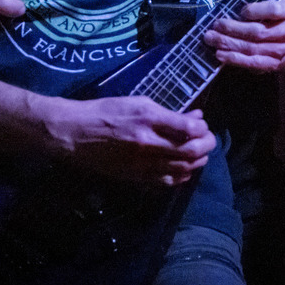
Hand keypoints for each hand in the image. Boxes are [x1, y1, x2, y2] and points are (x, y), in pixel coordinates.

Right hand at [47, 96, 215, 186]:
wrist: (76, 133)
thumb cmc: (105, 111)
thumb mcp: (138, 102)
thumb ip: (167, 112)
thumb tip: (195, 116)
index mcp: (148, 119)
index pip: (188, 128)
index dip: (203, 128)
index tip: (203, 124)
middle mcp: (148, 143)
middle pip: (190, 151)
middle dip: (206, 145)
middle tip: (208, 139)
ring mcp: (142, 163)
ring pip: (182, 169)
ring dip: (197, 161)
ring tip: (199, 152)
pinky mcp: (136, 177)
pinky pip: (166, 181)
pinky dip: (181, 175)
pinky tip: (184, 168)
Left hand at [201, 0, 284, 71]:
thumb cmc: (265, 4)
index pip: (274, 9)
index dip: (256, 11)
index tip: (241, 10)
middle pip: (260, 32)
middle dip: (234, 29)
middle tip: (215, 25)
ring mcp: (284, 49)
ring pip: (254, 49)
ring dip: (230, 44)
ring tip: (211, 38)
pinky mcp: (275, 63)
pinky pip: (255, 64)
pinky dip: (236, 59)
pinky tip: (221, 54)